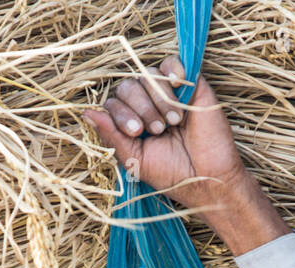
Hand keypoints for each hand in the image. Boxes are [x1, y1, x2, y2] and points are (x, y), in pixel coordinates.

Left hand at [82, 55, 247, 216]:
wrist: (208, 177)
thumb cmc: (172, 173)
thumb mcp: (135, 159)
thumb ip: (112, 135)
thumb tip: (86, 113)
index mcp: (133, 121)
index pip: (114, 102)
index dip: (121, 113)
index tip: (137, 133)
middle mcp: (148, 104)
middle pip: (128, 86)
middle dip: (139, 107)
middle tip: (157, 129)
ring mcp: (169, 93)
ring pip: (148, 75)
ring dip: (158, 99)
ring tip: (173, 122)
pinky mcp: (190, 84)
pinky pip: (171, 63)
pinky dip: (171, 71)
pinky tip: (178, 87)